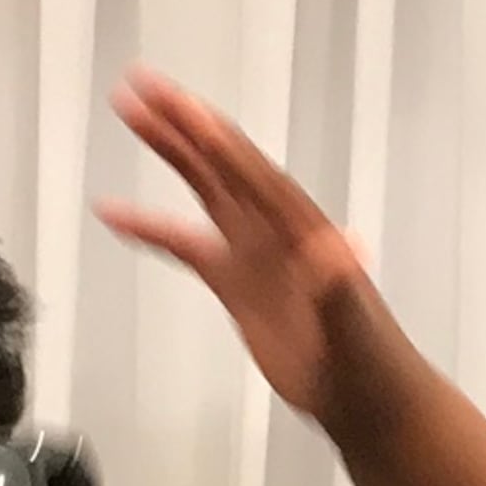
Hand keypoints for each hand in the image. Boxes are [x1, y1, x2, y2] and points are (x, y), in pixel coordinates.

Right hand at [102, 72, 399, 425]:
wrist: (366, 398)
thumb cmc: (368, 362)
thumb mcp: (355, 326)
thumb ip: (341, 286)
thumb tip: (337, 246)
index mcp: (303, 230)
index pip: (252, 174)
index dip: (217, 141)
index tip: (183, 108)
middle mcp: (276, 230)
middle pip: (223, 162)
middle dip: (185, 123)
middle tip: (144, 87)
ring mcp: (254, 253)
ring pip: (205, 187)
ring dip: (171, 150)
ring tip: (132, 115)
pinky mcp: (237, 283)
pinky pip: (185, 245)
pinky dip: (151, 228)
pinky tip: (117, 215)